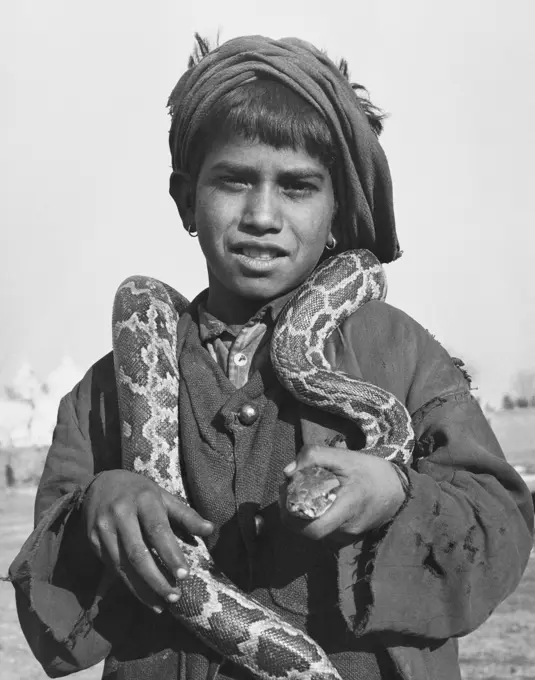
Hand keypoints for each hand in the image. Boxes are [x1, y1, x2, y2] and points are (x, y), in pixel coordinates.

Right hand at [81, 470, 213, 612]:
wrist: (100, 483)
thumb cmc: (139, 491)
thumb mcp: (163, 496)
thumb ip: (186, 515)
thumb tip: (210, 530)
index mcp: (143, 499)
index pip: (158, 530)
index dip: (171, 554)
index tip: (184, 575)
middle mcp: (120, 513)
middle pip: (138, 553)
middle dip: (156, 579)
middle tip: (174, 597)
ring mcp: (103, 528)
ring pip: (122, 565)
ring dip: (142, 589)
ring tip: (161, 604)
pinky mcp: (92, 540)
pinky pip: (112, 567)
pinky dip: (128, 584)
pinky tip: (143, 595)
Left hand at [280, 445, 406, 540]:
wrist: (398, 489)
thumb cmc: (370, 470)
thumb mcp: (343, 456)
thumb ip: (314, 456)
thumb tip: (288, 473)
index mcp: (349, 507)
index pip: (314, 529)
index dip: (292, 518)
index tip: (286, 494)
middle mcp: (348, 528)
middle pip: (309, 530)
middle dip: (292, 513)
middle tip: (288, 490)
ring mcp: (349, 536)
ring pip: (315, 530)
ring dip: (302, 514)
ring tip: (302, 491)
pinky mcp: (349, 537)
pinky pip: (324, 529)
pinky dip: (315, 516)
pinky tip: (317, 500)